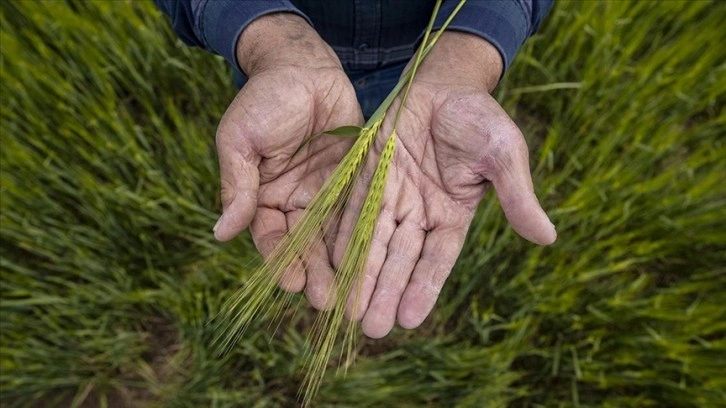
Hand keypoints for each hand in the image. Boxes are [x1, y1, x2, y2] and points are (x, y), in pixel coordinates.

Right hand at [213, 13, 362, 307]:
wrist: (303, 66)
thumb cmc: (264, 99)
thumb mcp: (241, 140)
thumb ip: (237, 186)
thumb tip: (220, 234)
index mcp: (264, 197)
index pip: (270, 237)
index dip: (279, 260)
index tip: (289, 282)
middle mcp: (295, 202)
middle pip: (305, 245)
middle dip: (314, 273)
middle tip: (327, 301)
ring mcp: (326, 192)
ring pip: (333, 236)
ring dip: (340, 265)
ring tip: (351, 293)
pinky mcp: (354, 180)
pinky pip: (359, 211)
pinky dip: (363, 235)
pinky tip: (373, 258)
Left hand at [332, 32, 556, 337]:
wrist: (442, 81)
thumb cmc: (478, 117)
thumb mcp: (504, 154)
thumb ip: (518, 195)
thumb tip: (548, 238)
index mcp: (452, 214)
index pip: (436, 259)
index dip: (423, 287)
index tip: (410, 320)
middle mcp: (419, 212)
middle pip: (400, 259)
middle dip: (386, 292)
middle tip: (372, 330)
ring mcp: (391, 195)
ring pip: (373, 242)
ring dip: (362, 275)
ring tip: (349, 310)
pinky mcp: (366, 175)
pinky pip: (352, 209)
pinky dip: (341, 235)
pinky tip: (330, 263)